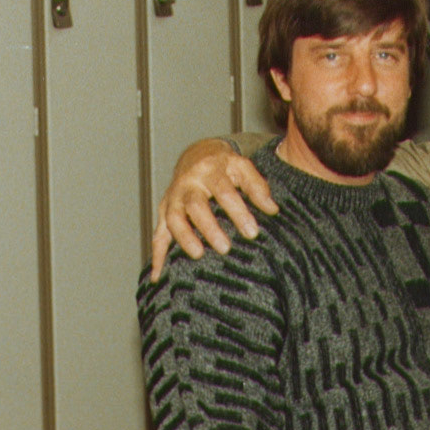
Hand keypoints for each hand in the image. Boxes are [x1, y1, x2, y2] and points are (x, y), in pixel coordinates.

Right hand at [149, 138, 278, 278]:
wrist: (197, 154)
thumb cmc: (224, 165)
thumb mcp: (243, 167)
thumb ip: (257, 187)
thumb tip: (272, 209)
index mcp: (210, 170)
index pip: (224, 192)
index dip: (238, 212)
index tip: (252, 232)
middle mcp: (188, 183)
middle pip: (195, 205)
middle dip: (209, 227)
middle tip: (225, 248)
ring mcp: (173, 197)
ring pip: (173, 218)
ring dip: (184, 238)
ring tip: (198, 255)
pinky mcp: (164, 211)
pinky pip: (158, 234)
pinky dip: (157, 255)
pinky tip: (159, 275)